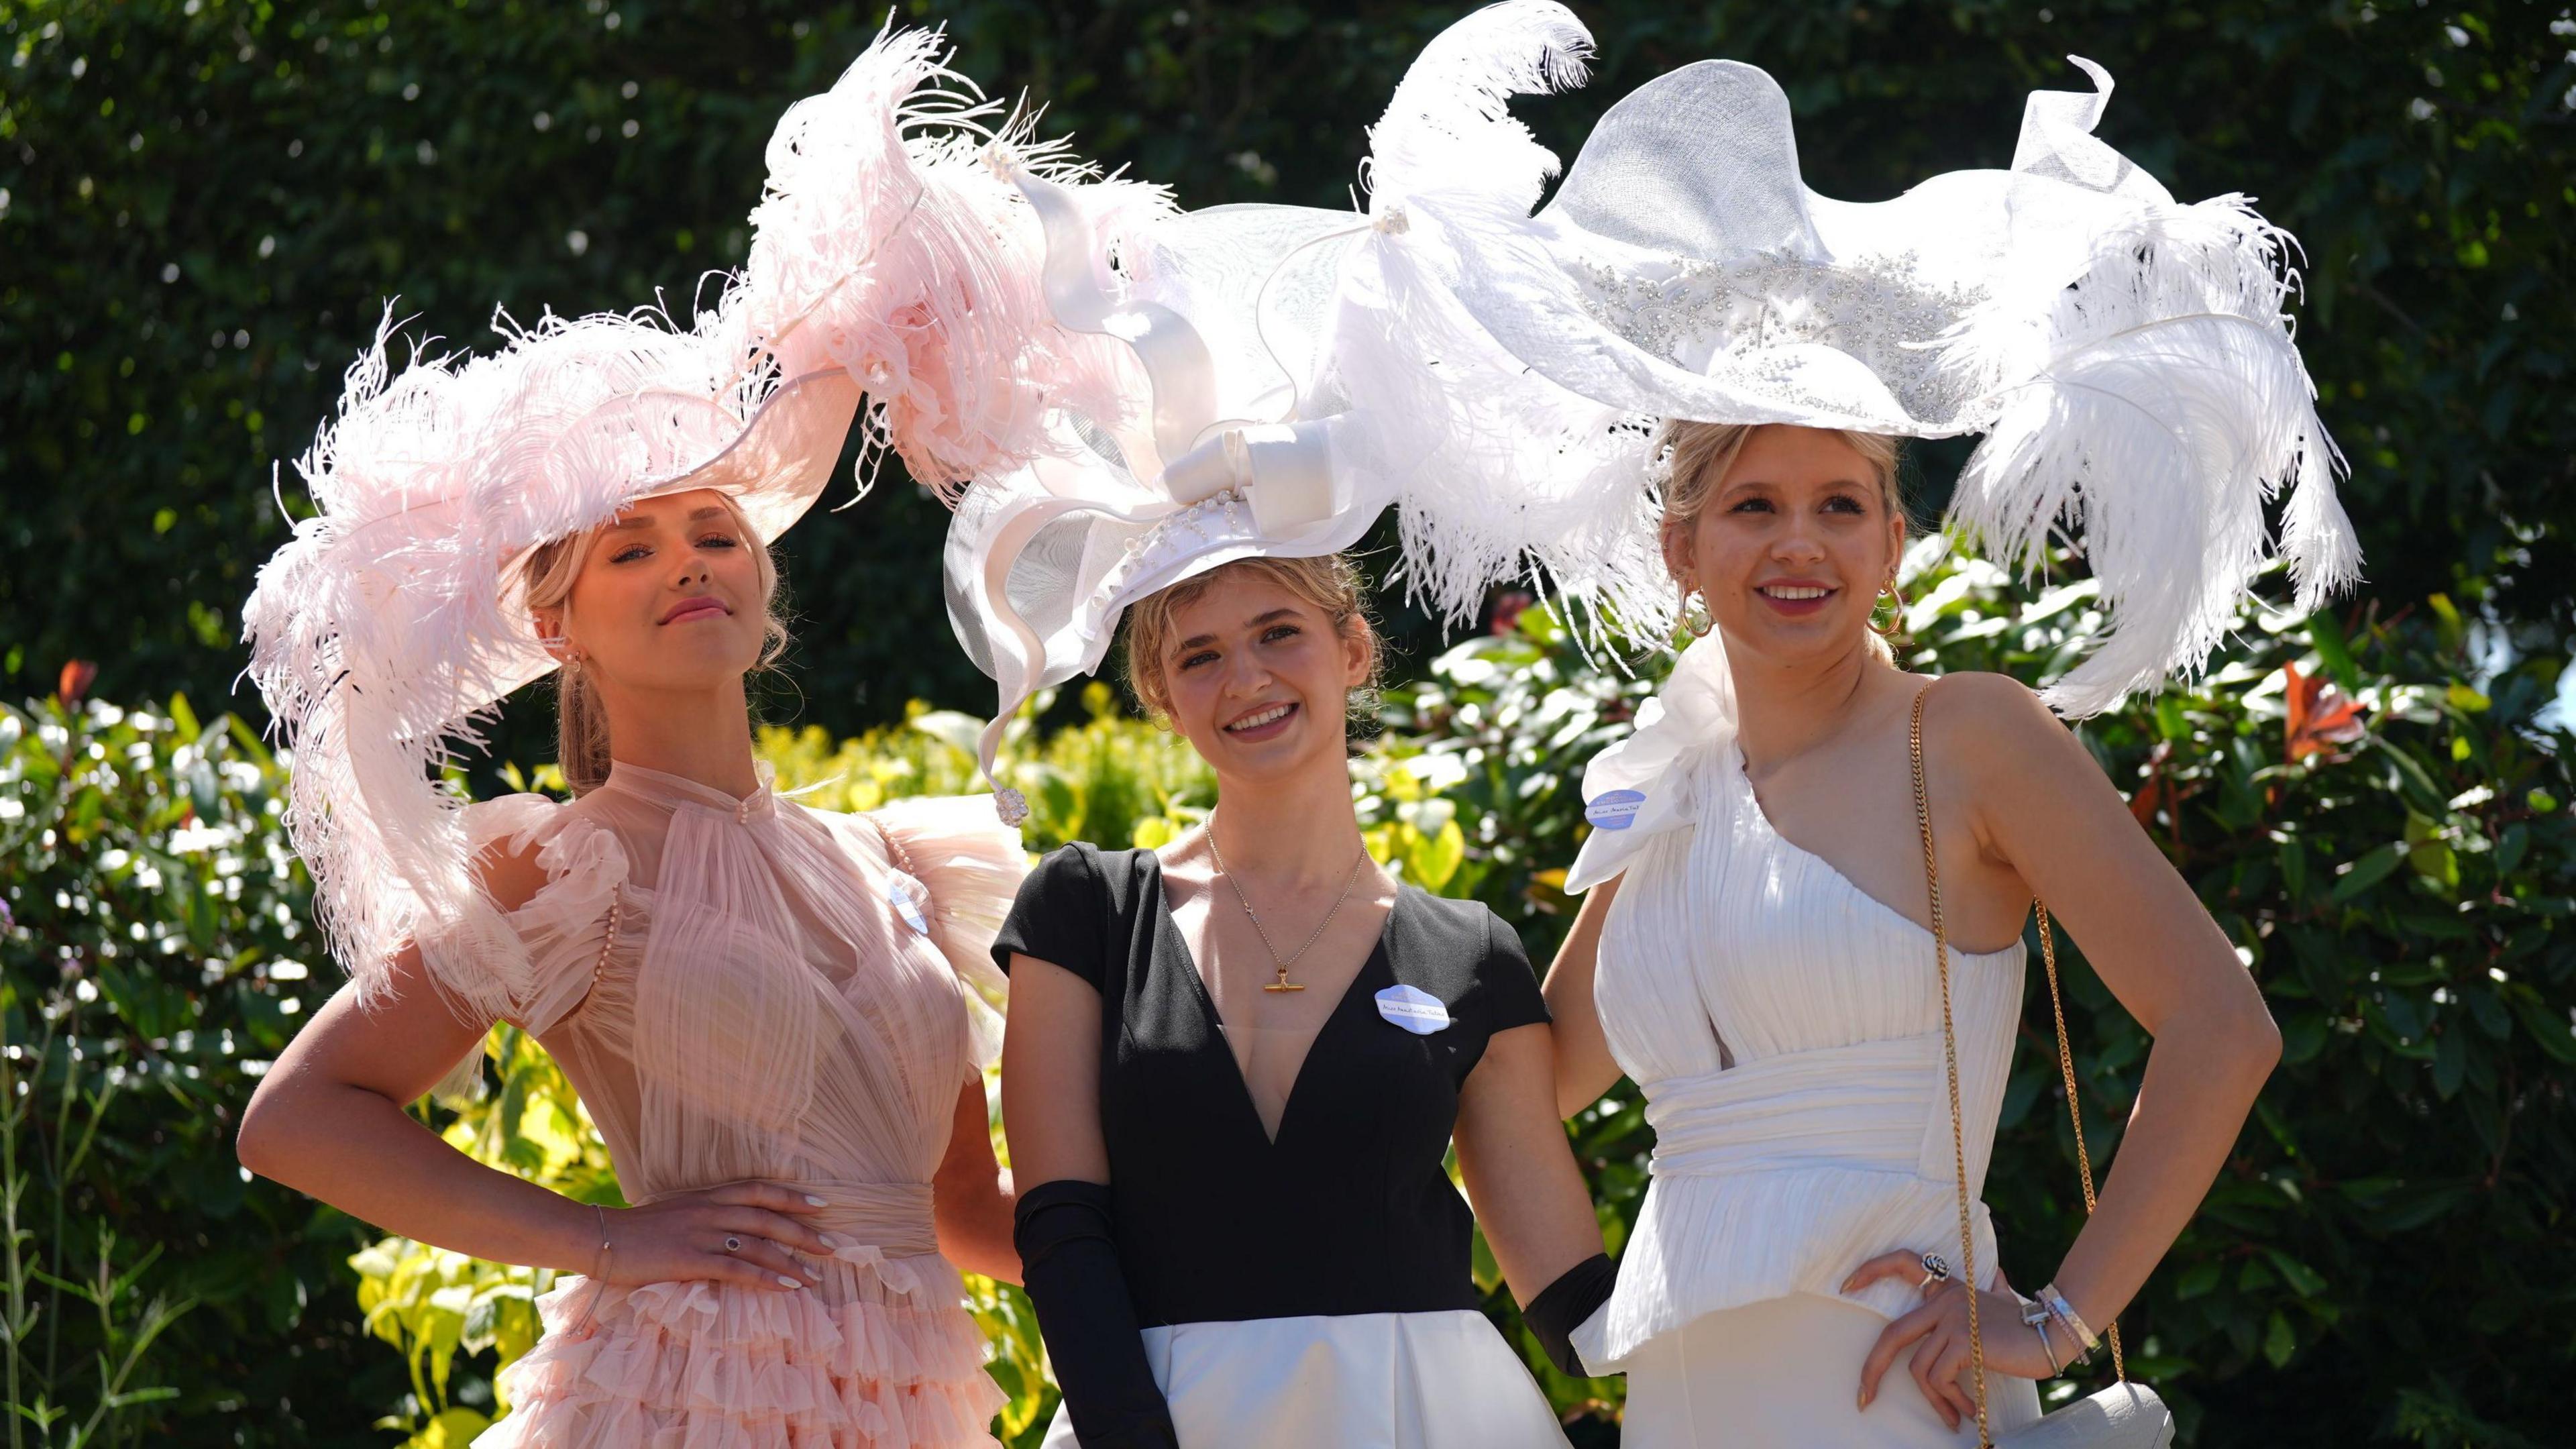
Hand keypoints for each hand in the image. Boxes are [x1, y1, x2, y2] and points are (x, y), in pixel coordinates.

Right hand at [590, 1181, 838, 1292]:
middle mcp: (710, 1210)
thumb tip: (731, 1227)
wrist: (600, 1238)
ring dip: (791, 1261)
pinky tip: (787, 1288)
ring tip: (815, 1276)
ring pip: (759, 1244)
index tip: (821, 1205)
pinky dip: (767, 1278)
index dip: (792, 1197)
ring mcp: (701, 1234)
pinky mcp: (691, 1259)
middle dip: (803, 1232)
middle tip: (831, 1246)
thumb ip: (705, 1216)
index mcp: (707, 1196)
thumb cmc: (636, 1231)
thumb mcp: (676, 1213)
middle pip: (768, 1218)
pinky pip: (738, 1269)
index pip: (759, 1190)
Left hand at [1845, 1250, 2057, 1429]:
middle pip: (1893, 1334)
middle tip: (1863, 1397)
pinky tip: (1968, 1411)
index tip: (1846, 1286)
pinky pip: (1940, 1378)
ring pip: (1919, 1368)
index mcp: (1949, 1289)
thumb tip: (1997, 1278)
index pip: (1903, 1263)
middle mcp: (1946, 1300)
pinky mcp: (1964, 1340)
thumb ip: (1991, 1290)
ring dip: (1933, 1401)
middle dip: (1872, 1368)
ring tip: (1952, 1416)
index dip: (1872, 1270)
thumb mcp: (2001, 1303)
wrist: (2054, 1332)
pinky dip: (1949, 1401)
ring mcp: (1953, 1319)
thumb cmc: (2027, 1324)